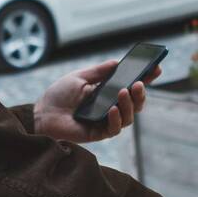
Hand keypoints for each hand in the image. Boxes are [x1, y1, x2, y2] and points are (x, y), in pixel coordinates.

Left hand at [33, 59, 160, 143]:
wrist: (41, 113)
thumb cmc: (58, 95)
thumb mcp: (79, 77)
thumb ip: (99, 72)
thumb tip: (117, 62)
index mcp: (107, 93)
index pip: (131, 87)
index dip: (145, 79)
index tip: (156, 69)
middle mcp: (110, 108)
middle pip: (135, 104)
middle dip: (141, 93)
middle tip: (139, 83)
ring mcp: (105, 121)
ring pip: (128, 117)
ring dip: (129, 104)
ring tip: (124, 92)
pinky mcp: (98, 134)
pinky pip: (114, 128)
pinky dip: (116, 118)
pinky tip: (111, 108)